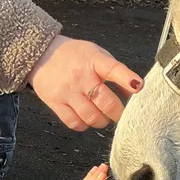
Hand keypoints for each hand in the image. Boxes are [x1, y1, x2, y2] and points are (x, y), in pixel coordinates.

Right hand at [27, 36, 142, 130]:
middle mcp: (81, 76)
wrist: (40, 54)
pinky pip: (74, 122)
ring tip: (103, 116)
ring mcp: (67, 91)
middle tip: (121, 115)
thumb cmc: (74, 56)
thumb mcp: (97, 56)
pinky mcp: (55, 103)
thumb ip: (116, 72)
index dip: (127, 79)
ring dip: (102, 121)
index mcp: (94, 60)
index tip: (139, 88)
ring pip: (91, 116)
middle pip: (106, 102)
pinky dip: (84, 125)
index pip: (113, 69)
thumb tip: (134, 92)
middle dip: (119, 113)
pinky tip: (86, 118)